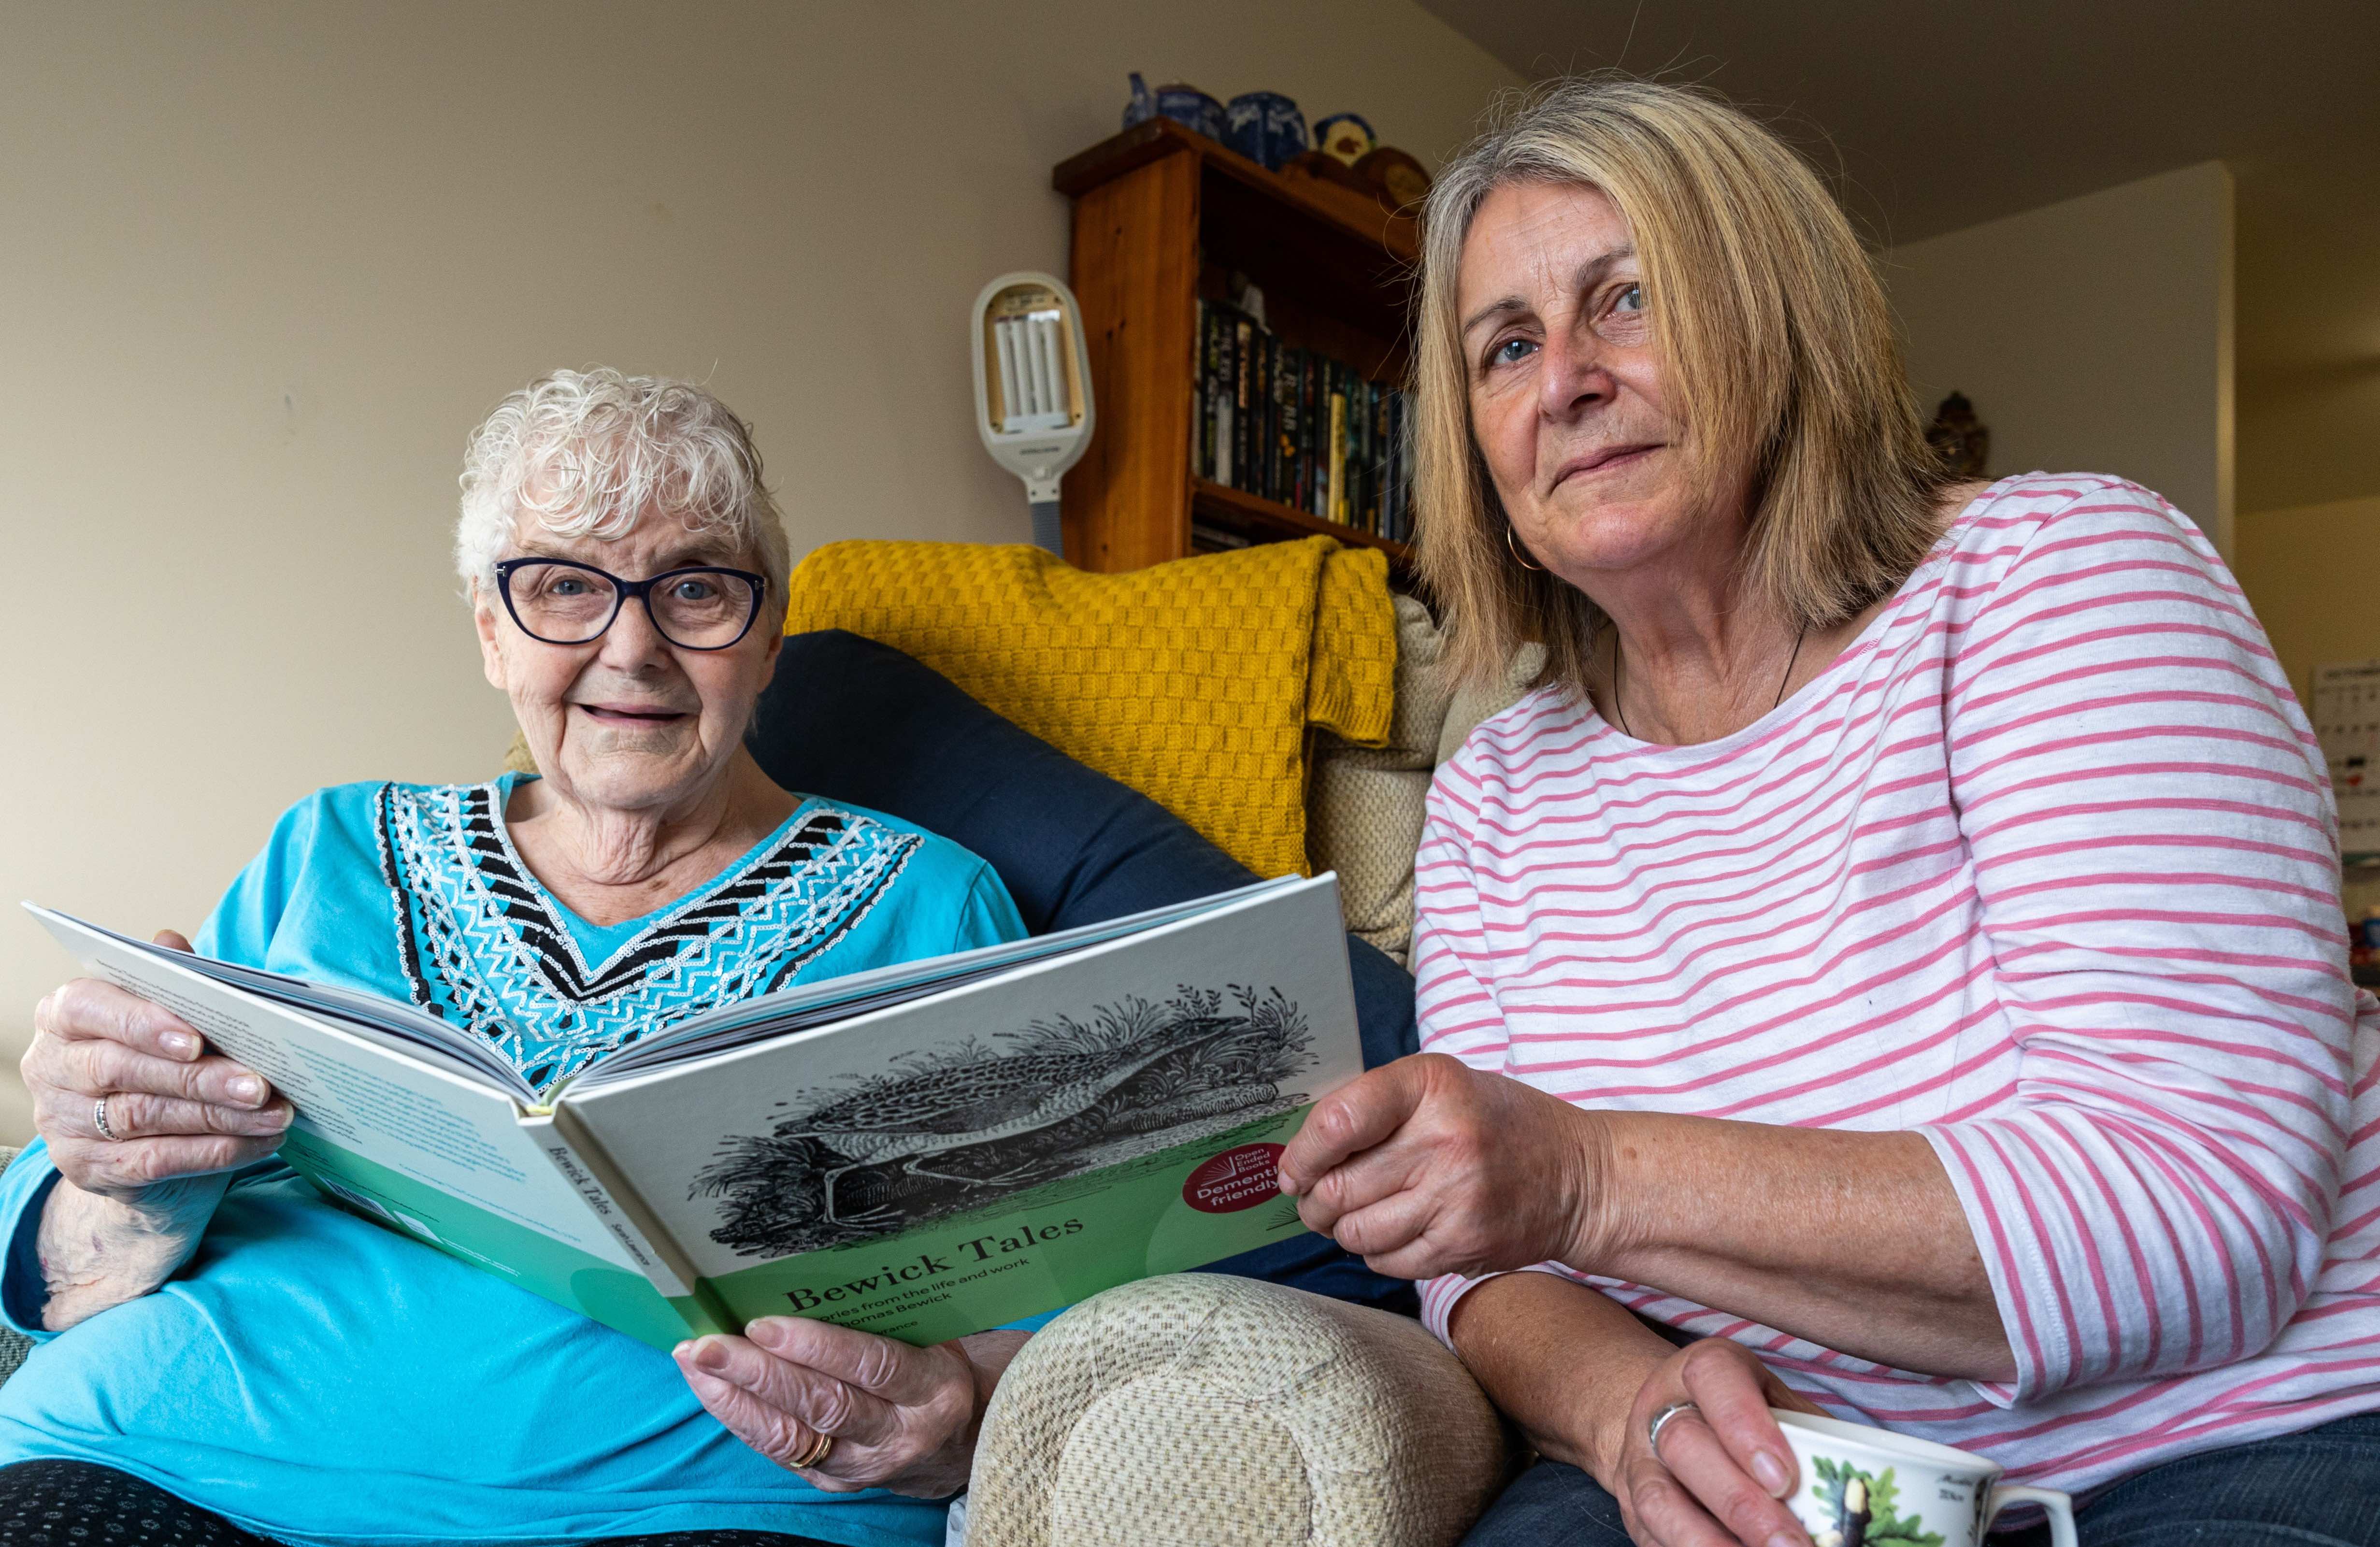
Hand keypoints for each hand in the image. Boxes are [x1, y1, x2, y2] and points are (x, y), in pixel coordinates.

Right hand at [24, 932, 291, 1202]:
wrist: (130, 1146)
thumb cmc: (155, 1060)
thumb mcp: (162, 1018)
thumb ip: (169, 980)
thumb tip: (171, 942)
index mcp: (62, 1016)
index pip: (89, 1009)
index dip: (142, 1023)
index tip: (196, 1039)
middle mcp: (51, 1068)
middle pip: (123, 1070)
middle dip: (199, 1078)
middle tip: (261, 1084)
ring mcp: (62, 1123)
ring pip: (145, 1116)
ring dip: (219, 1116)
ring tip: (276, 1112)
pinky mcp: (88, 1169)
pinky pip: (156, 1160)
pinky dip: (215, 1152)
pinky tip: (260, 1142)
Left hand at [675, 1318, 1027, 1496]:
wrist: (959, 1440)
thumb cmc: (935, 1367)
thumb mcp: (933, 1337)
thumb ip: (887, 1318)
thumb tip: (811, 1274)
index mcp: (933, 1390)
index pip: (872, 1368)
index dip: (817, 1347)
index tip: (765, 1324)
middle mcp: (899, 1436)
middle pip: (822, 1406)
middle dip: (759, 1374)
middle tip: (711, 1345)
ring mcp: (863, 1467)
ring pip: (792, 1438)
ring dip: (735, 1400)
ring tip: (696, 1362)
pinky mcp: (834, 1484)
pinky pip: (781, 1451)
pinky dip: (740, 1418)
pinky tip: (711, 1388)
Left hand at [1275, 1053, 1606, 1279]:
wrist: (1579, 1177)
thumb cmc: (1500, 1124)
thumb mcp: (1443, 1086)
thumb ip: (1377, 1106)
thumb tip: (1302, 1151)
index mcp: (1432, 1085)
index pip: (1337, 1121)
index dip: (1301, 1152)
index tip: (1292, 1169)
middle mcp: (1443, 1140)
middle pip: (1338, 1187)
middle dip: (1313, 1201)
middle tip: (1314, 1200)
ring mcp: (1455, 1197)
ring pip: (1357, 1231)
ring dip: (1341, 1230)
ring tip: (1352, 1217)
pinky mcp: (1463, 1244)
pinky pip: (1388, 1261)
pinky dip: (1376, 1253)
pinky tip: (1392, 1234)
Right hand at [1602, 1338, 1826, 1546]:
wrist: (1666, 1420)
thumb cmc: (1742, 1415)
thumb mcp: (1775, 1403)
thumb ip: (1808, 1435)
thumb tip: (1862, 1488)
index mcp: (1700, 1372)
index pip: (1714, 1378)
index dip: (1746, 1426)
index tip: (1785, 1479)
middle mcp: (1661, 1410)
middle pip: (1685, 1445)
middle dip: (1740, 1502)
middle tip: (1791, 1544)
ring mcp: (1640, 1463)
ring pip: (1658, 1499)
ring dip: (1708, 1542)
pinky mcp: (1632, 1510)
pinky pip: (1653, 1539)